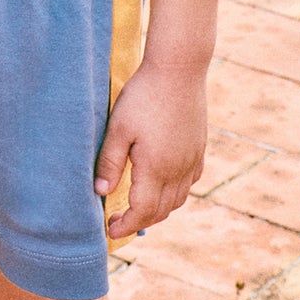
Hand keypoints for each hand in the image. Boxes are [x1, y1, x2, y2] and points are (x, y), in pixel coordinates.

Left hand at [95, 60, 206, 241]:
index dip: (126, 225)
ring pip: (178, 200)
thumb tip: (101, 193)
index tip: (110, 230)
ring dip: (158, 210)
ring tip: (137, 205)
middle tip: (118, 219)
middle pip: (161, 211)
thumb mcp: (118, 128)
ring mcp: (192, 159)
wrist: (179, 69)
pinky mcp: (198, 148)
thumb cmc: (143, 96)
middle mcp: (178, 169)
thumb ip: (109, 162)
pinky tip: (161, 183)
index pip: (142, 212)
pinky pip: (189, 182)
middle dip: (140, 222)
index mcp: (156, 168)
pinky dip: (175, 193)